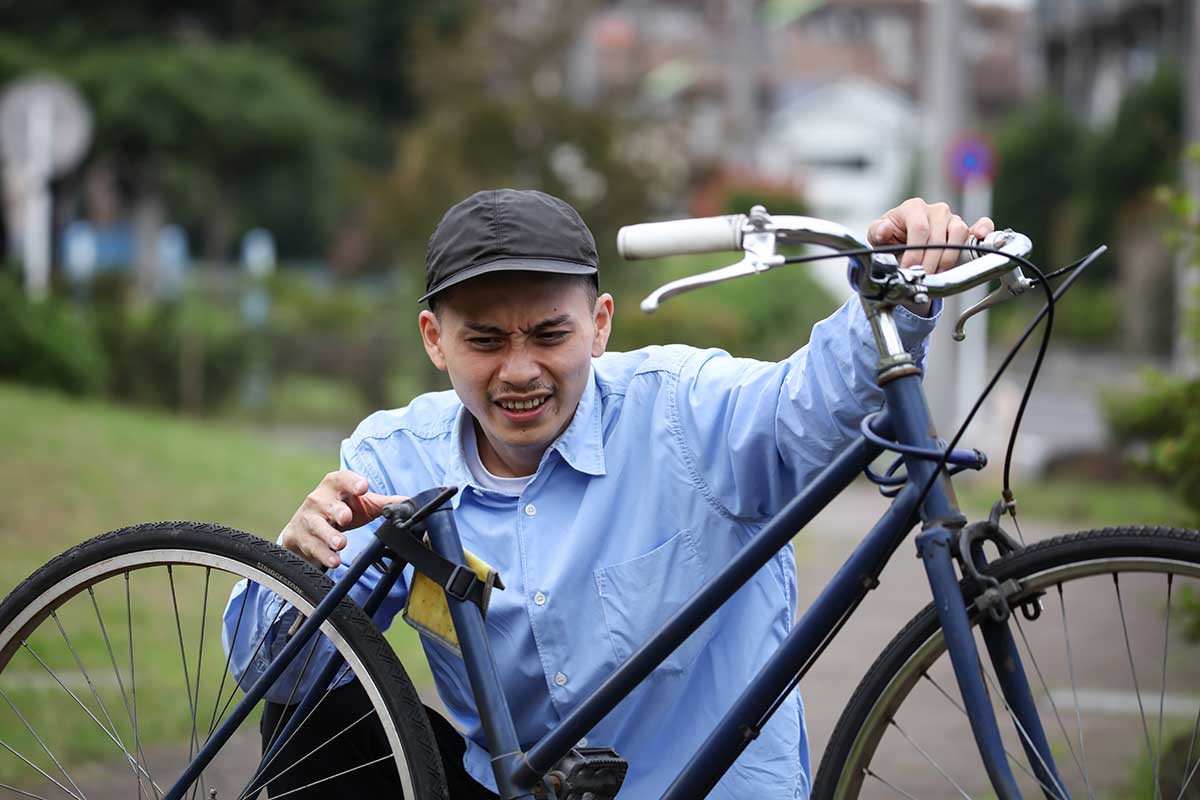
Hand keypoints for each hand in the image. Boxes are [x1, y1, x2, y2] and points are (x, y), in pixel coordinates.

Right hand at [281, 470, 407, 568]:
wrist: (306, 528)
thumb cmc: (338, 511)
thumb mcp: (361, 506)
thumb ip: (384, 504)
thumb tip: (409, 503)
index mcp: (335, 486)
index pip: (342, 479)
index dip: (351, 482)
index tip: (363, 487)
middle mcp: (319, 499)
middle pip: (326, 503)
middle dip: (337, 510)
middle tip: (346, 518)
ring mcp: (307, 518)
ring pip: (316, 526)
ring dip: (328, 535)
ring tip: (340, 544)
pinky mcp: (298, 536)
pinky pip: (311, 546)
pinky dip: (322, 554)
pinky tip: (333, 560)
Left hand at [868, 198, 994, 273]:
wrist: (902, 243)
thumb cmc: (890, 239)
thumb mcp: (877, 237)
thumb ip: (878, 232)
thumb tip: (884, 228)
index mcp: (914, 207)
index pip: (920, 230)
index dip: (915, 253)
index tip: (908, 270)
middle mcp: (936, 210)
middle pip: (938, 238)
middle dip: (929, 263)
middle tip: (921, 277)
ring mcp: (952, 218)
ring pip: (958, 235)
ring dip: (947, 258)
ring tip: (936, 271)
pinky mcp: (966, 228)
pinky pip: (982, 225)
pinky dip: (984, 231)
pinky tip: (978, 237)